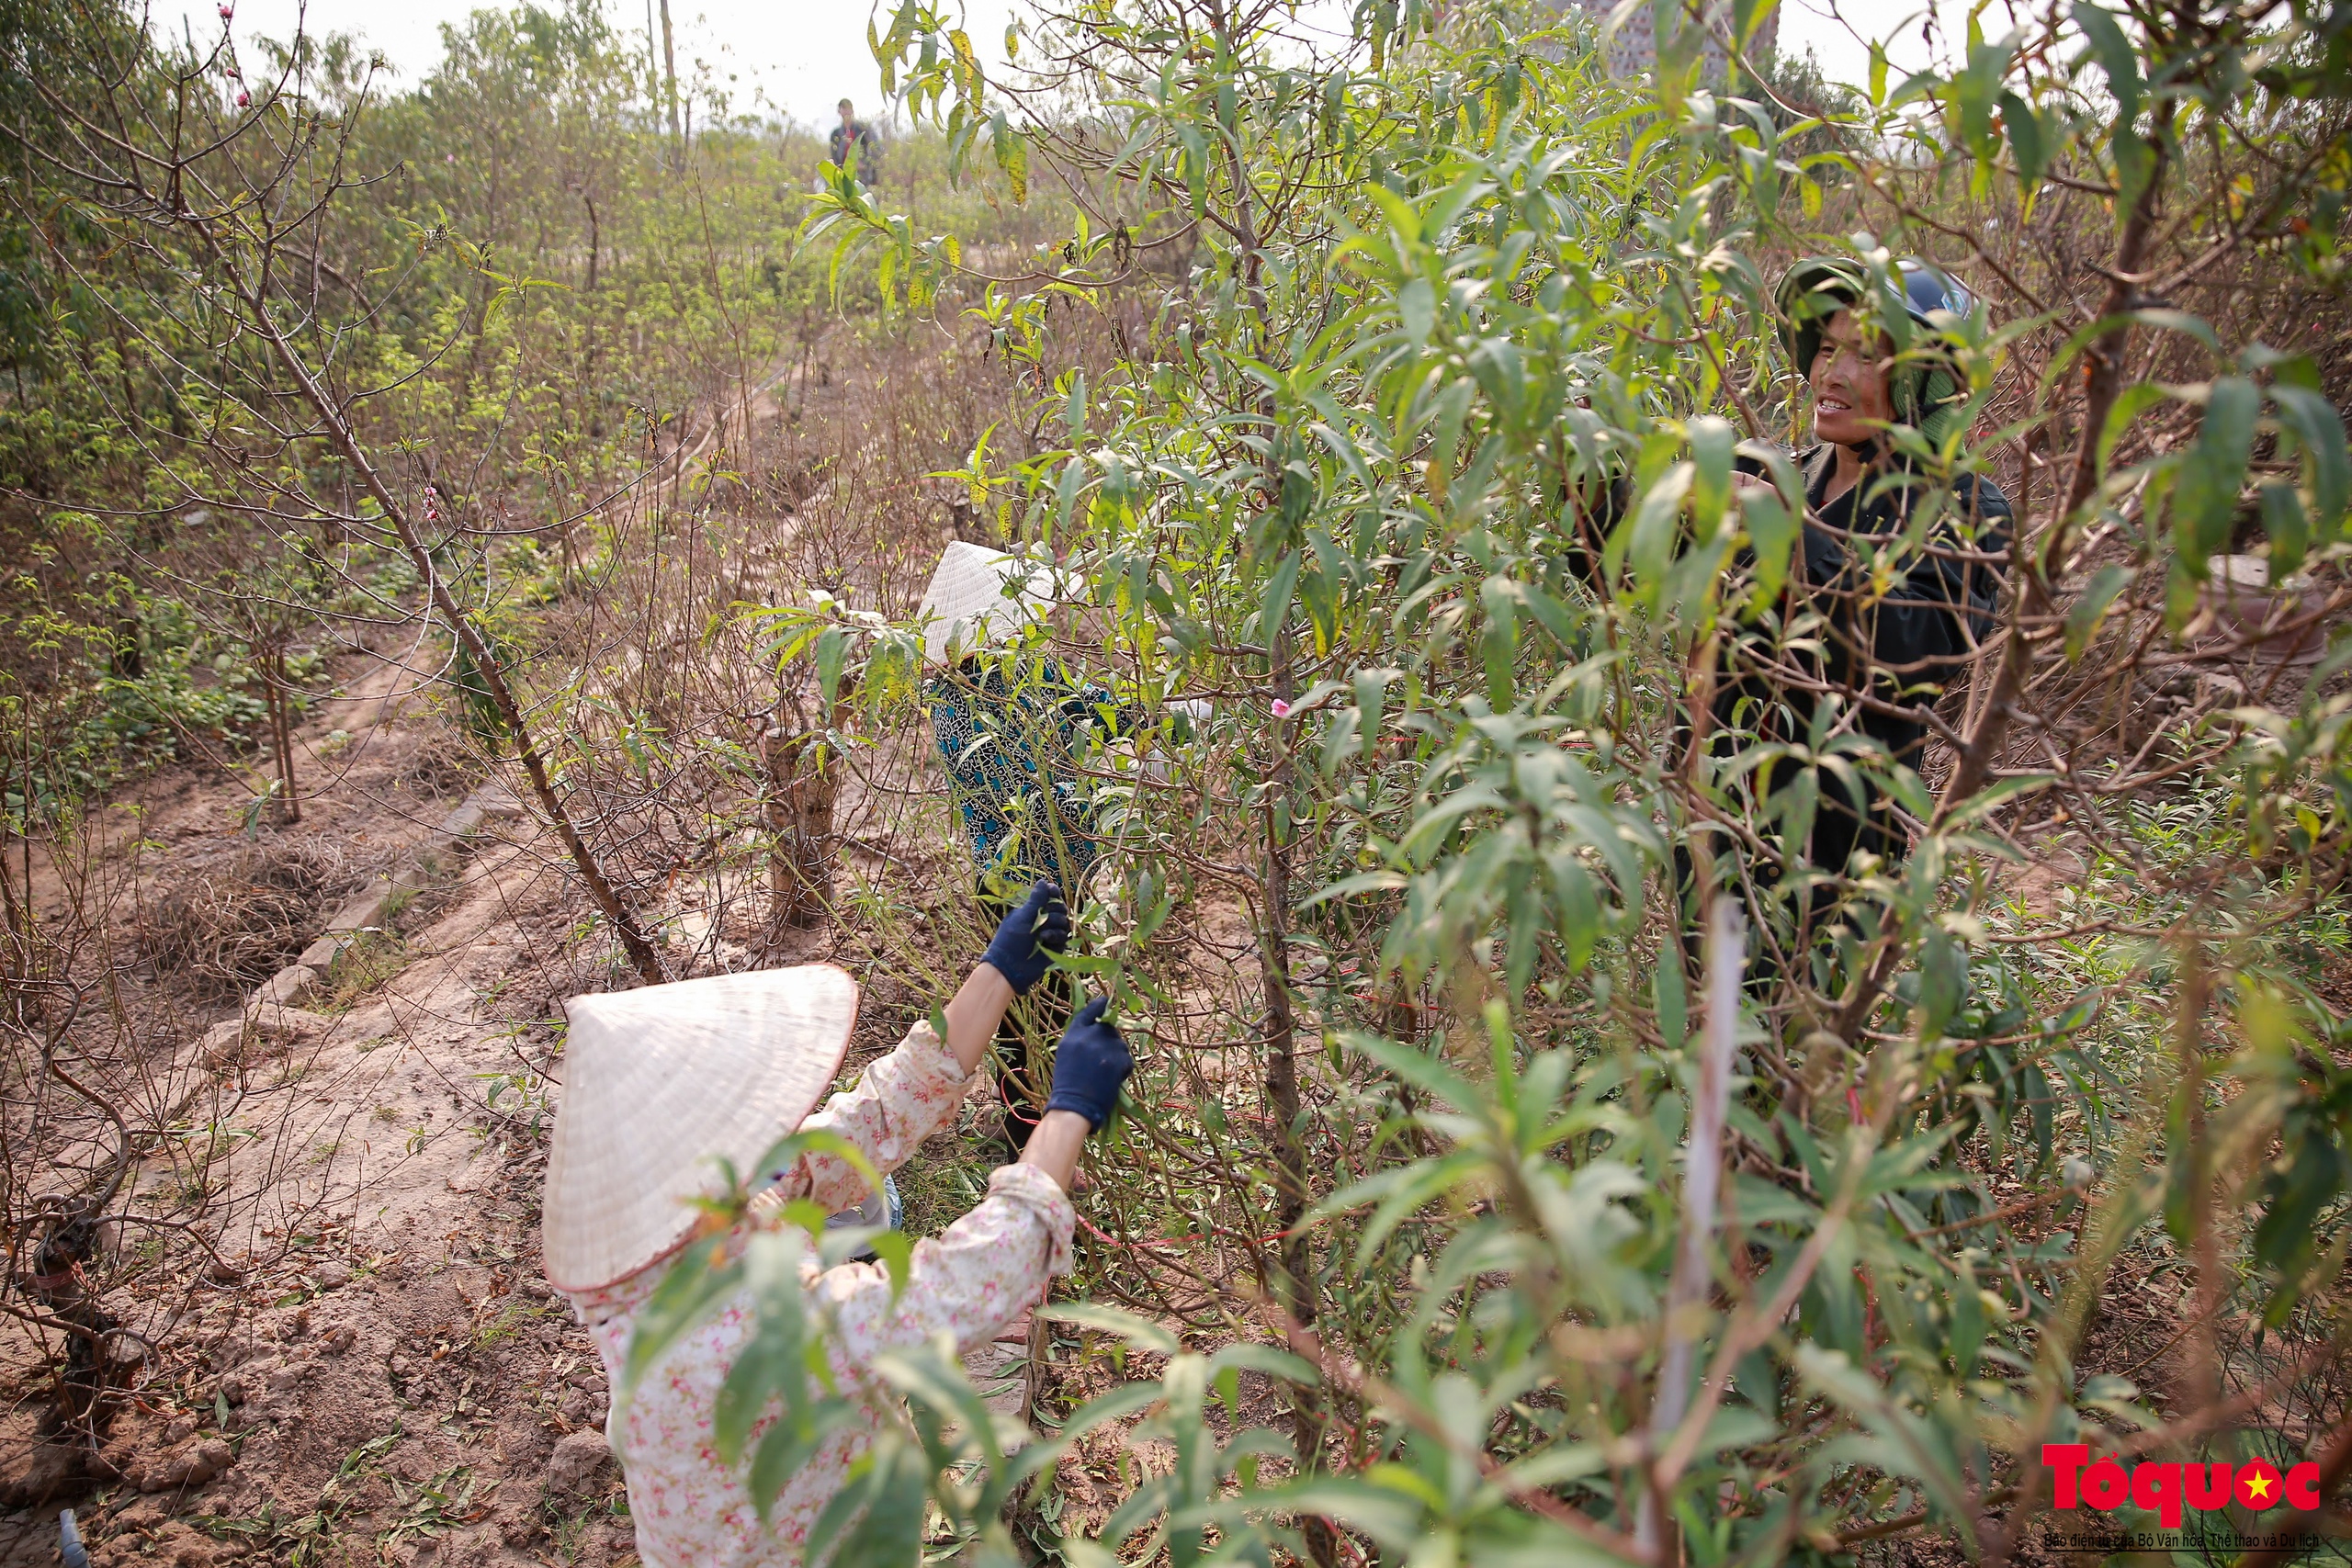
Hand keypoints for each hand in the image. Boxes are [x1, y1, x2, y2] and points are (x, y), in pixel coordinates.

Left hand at [980, 881, 1069, 996]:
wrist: (1010, 967)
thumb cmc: (1010, 940)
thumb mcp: (1022, 917)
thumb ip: (1036, 900)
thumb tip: (1043, 881)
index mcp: (1032, 910)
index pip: (1049, 896)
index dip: (1053, 893)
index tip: (1052, 891)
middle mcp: (1043, 920)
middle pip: (1060, 907)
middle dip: (1055, 909)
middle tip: (1045, 914)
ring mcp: (1050, 933)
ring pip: (1064, 921)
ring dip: (1054, 923)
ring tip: (1041, 931)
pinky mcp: (1056, 947)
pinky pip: (1064, 936)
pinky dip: (1055, 935)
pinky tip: (1045, 938)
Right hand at [1045, 996, 1132, 1132]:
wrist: (1074, 1107)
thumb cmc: (1067, 1087)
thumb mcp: (1066, 1055)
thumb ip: (1080, 1040)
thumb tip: (1097, 1030)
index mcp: (1072, 1036)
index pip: (1087, 1013)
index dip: (1098, 1007)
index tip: (1106, 1001)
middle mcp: (1088, 1037)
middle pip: (1107, 1028)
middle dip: (1110, 1040)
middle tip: (1105, 1058)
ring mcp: (1103, 1047)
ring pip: (1120, 1045)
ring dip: (1118, 1056)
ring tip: (1105, 1074)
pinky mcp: (1117, 1060)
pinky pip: (1127, 1060)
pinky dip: (1123, 1070)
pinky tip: (1113, 1080)